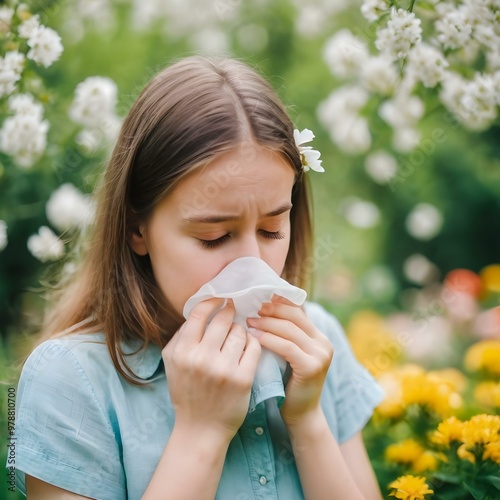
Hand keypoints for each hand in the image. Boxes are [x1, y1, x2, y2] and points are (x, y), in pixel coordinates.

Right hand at [162, 298, 261, 441]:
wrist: (201, 429)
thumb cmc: (186, 391)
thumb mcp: (172, 362)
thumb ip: (181, 335)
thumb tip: (200, 309)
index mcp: (182, 352)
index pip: (199, 313)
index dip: (212, 300)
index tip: (220, 297)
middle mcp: (202, 358)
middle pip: (223, 319)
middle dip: (229, 312)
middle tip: (233, 310)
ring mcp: (224, 369)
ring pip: (240, 331)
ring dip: (240, 329)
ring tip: (238, 334)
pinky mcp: (243, 379)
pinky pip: (254, 347)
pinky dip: (252, 342)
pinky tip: (248, 344)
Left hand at [247, 296, 333, 426]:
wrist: (301, 415)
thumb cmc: (288, 384)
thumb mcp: (289, 355)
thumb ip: (284, 336)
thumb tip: (263, 311)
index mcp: (319, 338)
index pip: (299, 311)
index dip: (279, 303)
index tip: (260, 298)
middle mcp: (324, 343)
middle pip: (294, 317)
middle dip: (271, 311)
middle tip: (252, 309)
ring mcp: (320, 355)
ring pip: (290, 330)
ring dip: (267, 324)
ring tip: (249, 322)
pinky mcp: (312, 367)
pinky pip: (287, 347)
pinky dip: (269, 339)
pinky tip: (255, 337)